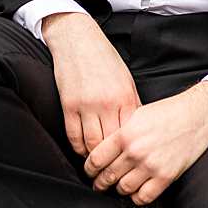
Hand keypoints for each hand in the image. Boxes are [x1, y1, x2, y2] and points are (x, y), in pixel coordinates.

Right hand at [43, 12, 140, 157]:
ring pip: (91, 145)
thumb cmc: (104, 58)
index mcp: (125, 96)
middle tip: (112, 168)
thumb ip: (131, 104)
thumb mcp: (125, 78)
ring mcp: (86, 105)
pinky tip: (83, 150)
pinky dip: (78, 148)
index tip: (129, 160)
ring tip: (98, 163)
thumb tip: (138, 130)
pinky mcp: (69, 105)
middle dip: (112, 159)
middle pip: (111, 145)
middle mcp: (107, 103)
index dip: (129, 151)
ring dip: (94, 158)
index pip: (129, 135)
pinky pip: (73, 137)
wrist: (78, 38)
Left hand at [83, 82, 207, 205]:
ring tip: (118, 185)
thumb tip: (101, 148)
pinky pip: (143, 197)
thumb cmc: (167, 113)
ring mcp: (151, 166)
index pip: (96, 159)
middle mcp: (136, 151)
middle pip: (107, 176)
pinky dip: (136, 196)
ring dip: (118, 189)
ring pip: (123, 189)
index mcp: (126, 134)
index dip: (89, 169)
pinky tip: (136, 189)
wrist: (195, 116)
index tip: (89, 171)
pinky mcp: (165, 177)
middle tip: (98, 183)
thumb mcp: (137, 114)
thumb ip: (119, 132)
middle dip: (100, 182)